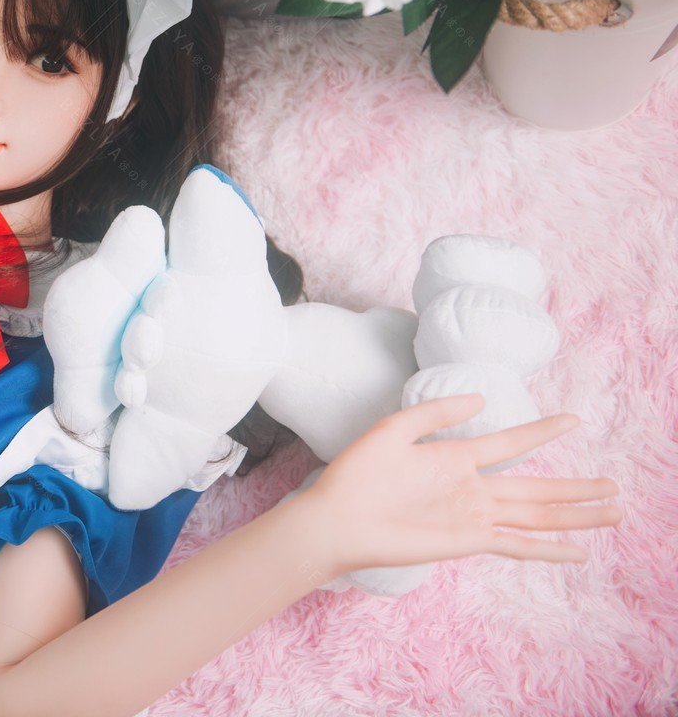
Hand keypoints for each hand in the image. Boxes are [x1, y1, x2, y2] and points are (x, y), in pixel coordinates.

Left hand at [305, 392, 621, 576]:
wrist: (336, 517)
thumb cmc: (357, 474)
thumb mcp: (395, 428)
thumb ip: (437, 413)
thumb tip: (482, 400)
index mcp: (454, 458)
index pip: (510, 443)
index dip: (542, 432)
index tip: (573, 420)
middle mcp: (470, 489)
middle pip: (536, 487)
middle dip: (576, 487)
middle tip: (615, 484)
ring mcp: (472, 517)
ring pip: (537, 515)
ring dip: (576, 515)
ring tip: (614, 512)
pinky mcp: (467, 541)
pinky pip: (517, 545)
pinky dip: (548, 550)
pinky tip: (577, 553)